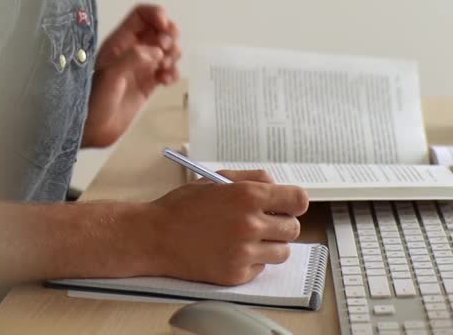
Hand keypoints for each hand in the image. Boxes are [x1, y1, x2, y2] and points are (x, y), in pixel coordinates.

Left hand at [83, 4, 180, 146]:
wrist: (92, 130)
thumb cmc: (94, 102)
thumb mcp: (110, 76)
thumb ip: (132, 59)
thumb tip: (156, 51)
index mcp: (119, 43)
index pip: (140, 15)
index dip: (156, 14)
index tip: (166, 27)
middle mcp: (132, 51)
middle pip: (158, 30)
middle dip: (169, 36)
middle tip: (166, 52)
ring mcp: (141, 68)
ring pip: (166, 50)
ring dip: (173, 55)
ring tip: (163, 70)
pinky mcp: (148, 84)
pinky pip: (168, 70)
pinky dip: (173, 72)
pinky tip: (165, 82)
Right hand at [127, 169, 308, 284]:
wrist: (154, 237)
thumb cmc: (181, 208)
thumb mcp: (214, 181)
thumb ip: (250, 178)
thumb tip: (276, 185)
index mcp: (247, 195)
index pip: (298, 200)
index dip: (293, 202)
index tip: (287, 205)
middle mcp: (250, 223)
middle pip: (293, 228)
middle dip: (280, 224)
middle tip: (261, 222)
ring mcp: (244, 251)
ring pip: (282, 251)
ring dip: (270, 245)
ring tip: (246, 238)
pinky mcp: (237, 273)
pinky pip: (262, 268)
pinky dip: (251, 261)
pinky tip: (230, 251)